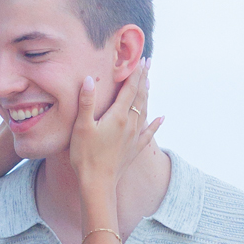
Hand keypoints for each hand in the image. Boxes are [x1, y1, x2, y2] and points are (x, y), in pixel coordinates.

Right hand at [68, 62, 162, 190]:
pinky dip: (156, 123)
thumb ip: (87, 102)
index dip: (135, 73)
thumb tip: (90, 79)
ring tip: (149, 83)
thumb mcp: (82, 127)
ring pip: (145, 111)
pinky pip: (149, 133)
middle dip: (144, 79)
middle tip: (148, 64)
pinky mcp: (134, 149)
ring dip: (147, 95)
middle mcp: (130, 124)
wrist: (97, 184)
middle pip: (140, 97)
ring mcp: (134, 137)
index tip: (141, 59)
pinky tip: (161, 118)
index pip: (130, 89)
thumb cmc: (85, 155)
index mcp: (118, 116)